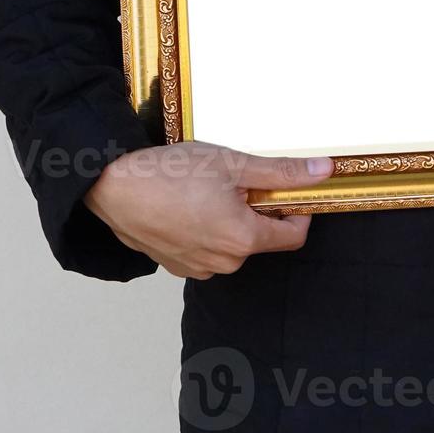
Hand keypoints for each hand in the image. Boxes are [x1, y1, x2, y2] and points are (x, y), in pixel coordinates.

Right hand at [84, 141, 333, 279]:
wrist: (110, 186)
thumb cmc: (169, 173)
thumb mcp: (233, 164)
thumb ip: (282, 173)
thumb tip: (323, 172)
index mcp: (242, 240)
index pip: (293, 237)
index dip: (297, 211)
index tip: (286, 191)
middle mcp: (222, 263)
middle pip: (260, 239)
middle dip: (257, 212)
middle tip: (233, 182)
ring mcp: (197, 268)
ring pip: (231, 244)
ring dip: (229, 221)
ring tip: (204, 191)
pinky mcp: (175, 266)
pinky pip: (206, 250)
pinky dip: (206, 230)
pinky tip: (186, 206)